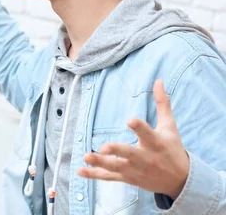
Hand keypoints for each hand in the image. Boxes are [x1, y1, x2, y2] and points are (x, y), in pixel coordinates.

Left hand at [78, 80, 189, 199]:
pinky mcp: (127, 178)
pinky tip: (80, 171)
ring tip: (85, 157)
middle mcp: (144, 158)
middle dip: (116, 151)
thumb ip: (162, 103)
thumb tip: (158, 80)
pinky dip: (94, 175)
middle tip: (103, 147)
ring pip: (115, 167)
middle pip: (129, 154)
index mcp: (156, 143)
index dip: (139, 127)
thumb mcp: (170, 126)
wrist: (180, 181)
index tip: (130, 120)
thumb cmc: (172, 149)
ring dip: (100, 163)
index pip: (147, 134)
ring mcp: (134, 170)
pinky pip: (109, 178)